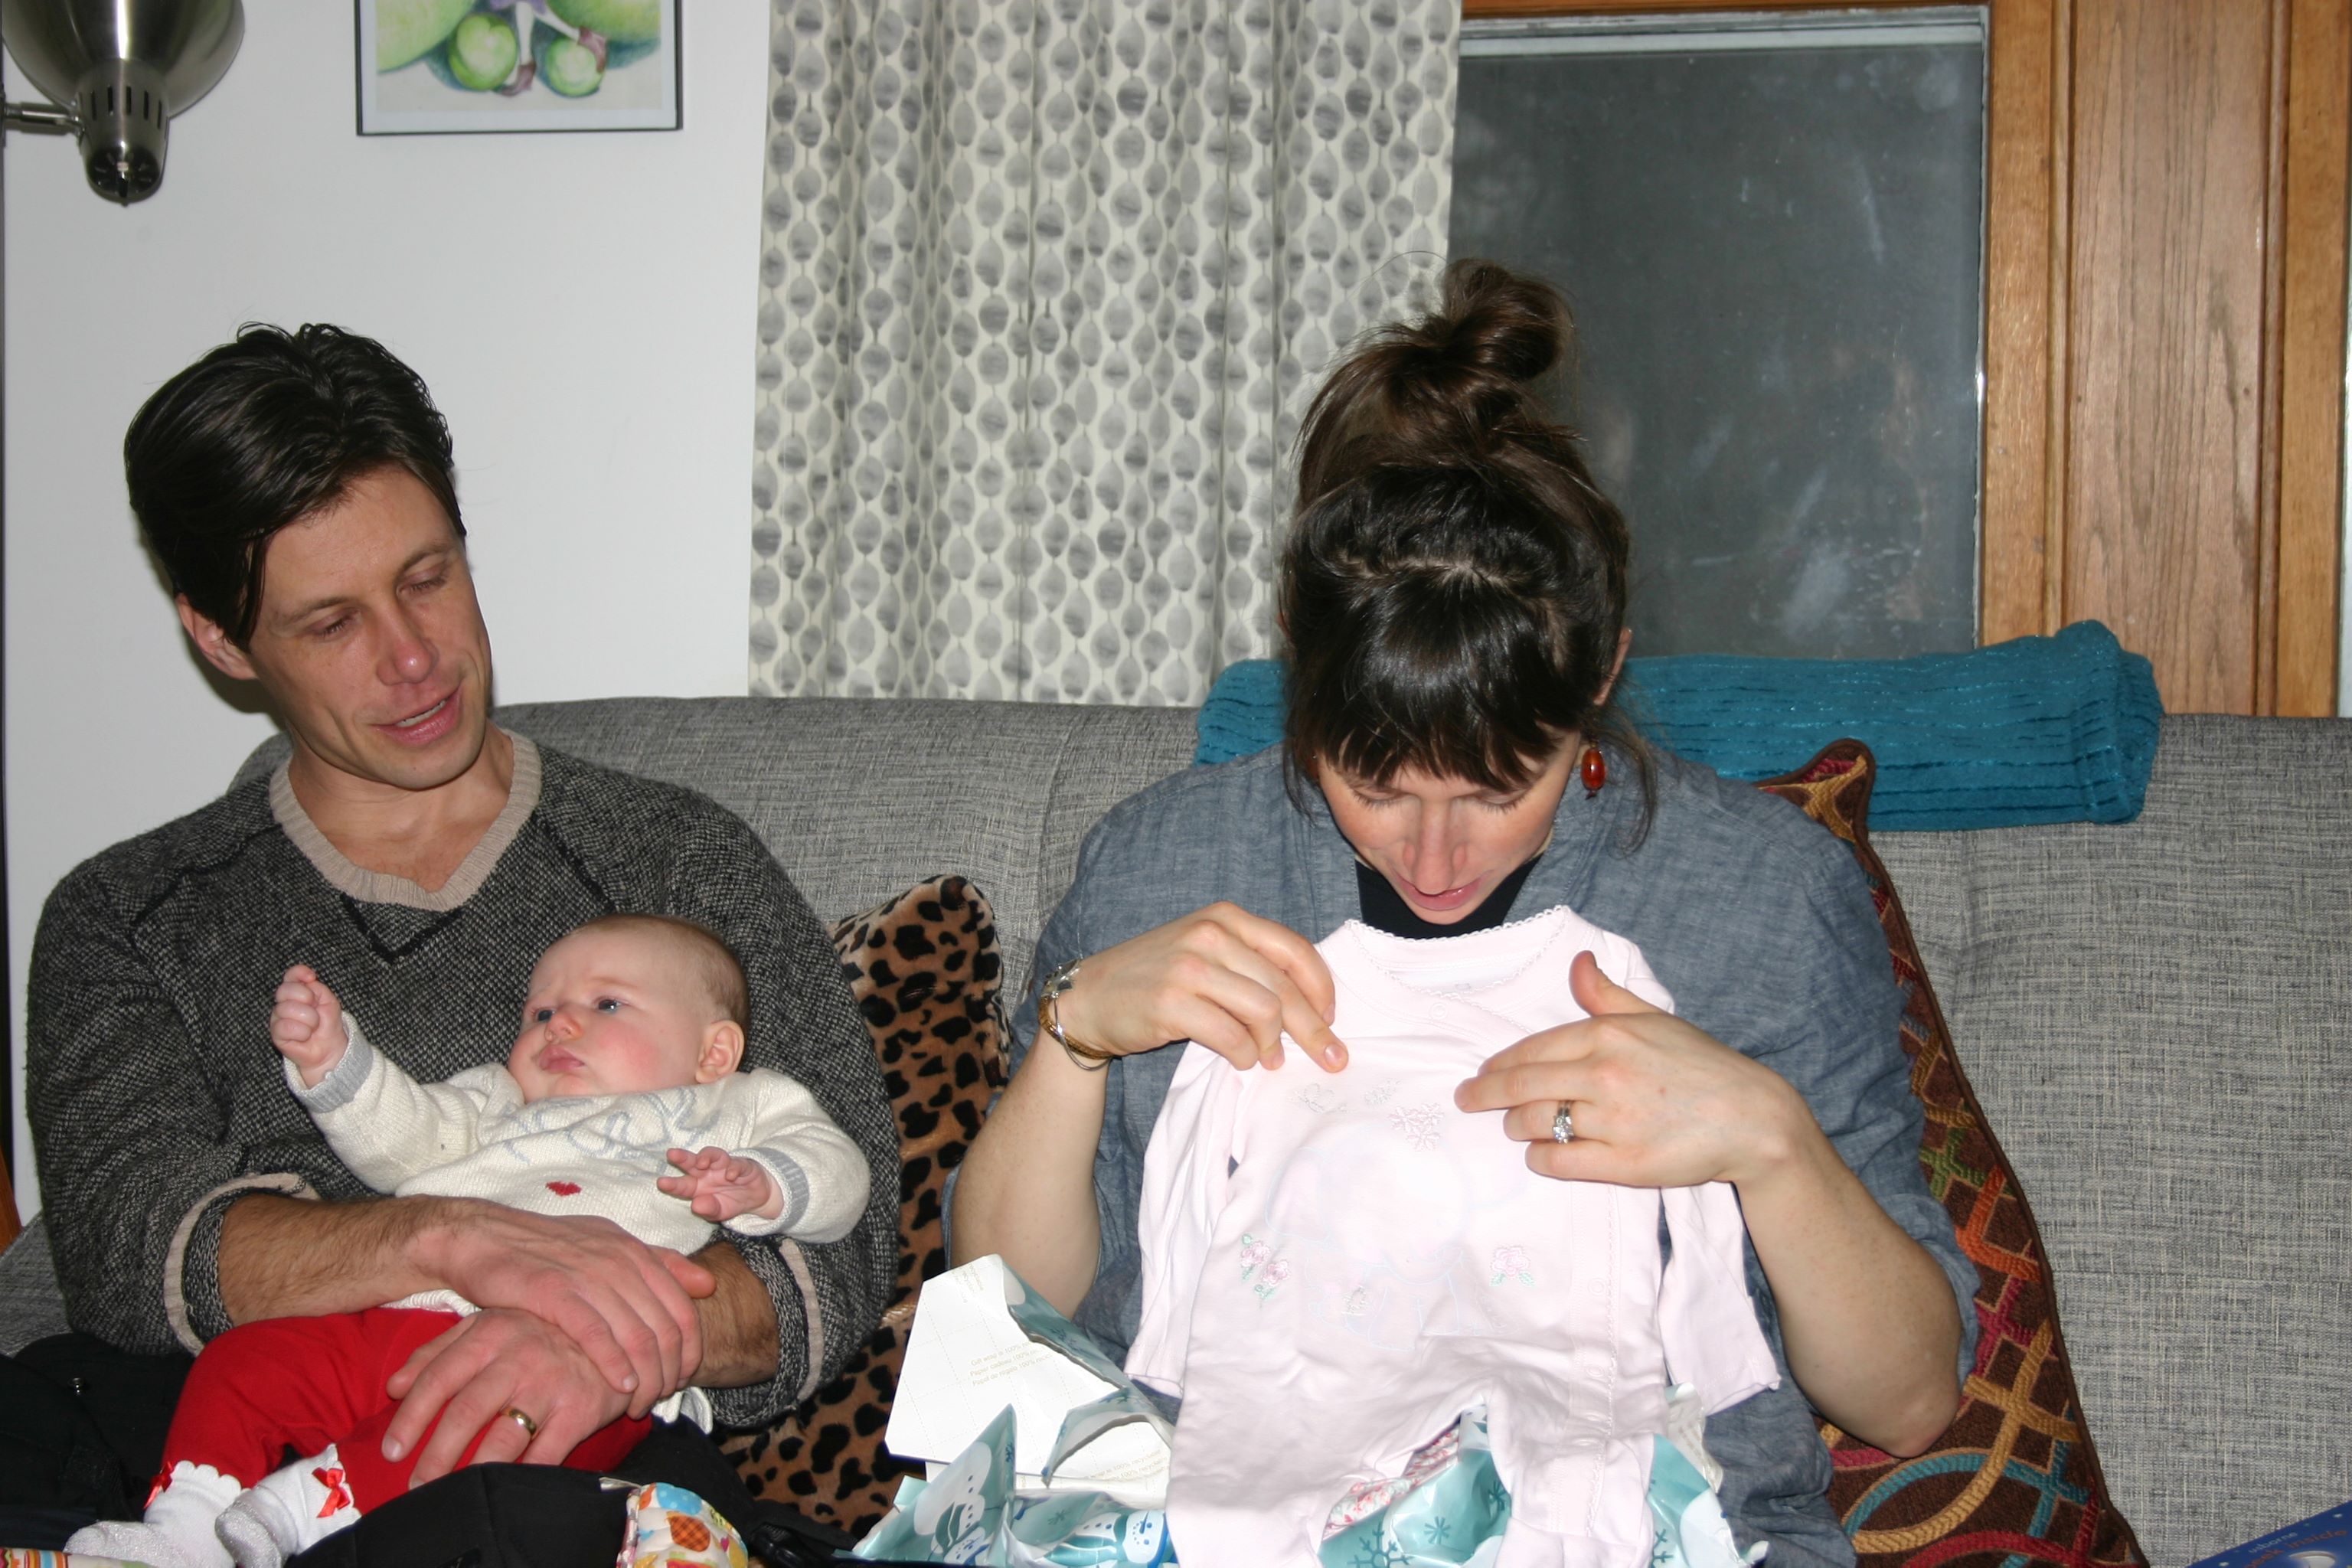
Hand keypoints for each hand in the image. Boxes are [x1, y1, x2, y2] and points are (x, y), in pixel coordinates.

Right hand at [271, 965, 346, 1088]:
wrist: (329, 1047)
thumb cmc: (328, 1023)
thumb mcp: (328, 1001)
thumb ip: (317, 988)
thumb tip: (307, 979)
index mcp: (297, 991)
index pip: (291, 975)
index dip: (298, 973)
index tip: (311, 977)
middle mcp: (284, 1002)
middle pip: (285, 989)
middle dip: (306, 998)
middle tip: (315, 1009)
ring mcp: (278, 1017)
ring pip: (287, 1009)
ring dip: (308, 1019)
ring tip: (313, 1026)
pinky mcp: (276, 1034)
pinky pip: (285, 1026)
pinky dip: (302, 1032)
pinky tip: (305, 1036)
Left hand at [382, 1307, 631, 1484]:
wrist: (614, 1333)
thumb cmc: (540, 1332)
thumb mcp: (489, 1326)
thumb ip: (438, 1352)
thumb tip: (393, 1386)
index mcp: (491, 1332)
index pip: (439, 1378)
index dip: (411, 1417)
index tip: (392, 1449)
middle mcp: (520, 1356)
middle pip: (465, 1412)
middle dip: (435, 1455)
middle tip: (416, 1485)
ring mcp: (551, 1382)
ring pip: (502, 1437)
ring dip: (472, 1471)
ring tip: (451, 1492)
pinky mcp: (581, 1408)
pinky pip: (546, 1452)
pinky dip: (522, 1474)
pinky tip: (502, 1488)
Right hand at [423, 1201, 713, 1416]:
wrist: (483, 1237)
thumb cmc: (547, 1248)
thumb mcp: (608, 1244)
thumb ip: (658, 1263)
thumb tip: (707, 1285)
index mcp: (635, 1251)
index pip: (683, 1308)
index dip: (689, 1350)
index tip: (681, 1378)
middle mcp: (619, 1261)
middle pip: (665, 1329)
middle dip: (668, 1372)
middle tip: (660, 1399)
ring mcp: (588, 1276)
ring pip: (637, 1336)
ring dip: (645, 1378)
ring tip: (639, 1404)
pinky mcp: (554, 1292)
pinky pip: (597, 1335)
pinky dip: (614, 1365)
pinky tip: (620, 1388)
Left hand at [658, 1146, 778, 1222]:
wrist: (755, 1197)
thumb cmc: (730, 1201)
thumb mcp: (719, 1212)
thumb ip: (708, 1210)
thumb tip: (696, 1205)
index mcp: (698, 1186)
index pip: (683, 1184)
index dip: (672, 1183)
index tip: (661, 1183)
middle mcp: (708, 1172)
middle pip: (693, 1162)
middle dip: (683, 1158)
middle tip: (672, 1154)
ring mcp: (724, 1166)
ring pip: (713, 1155)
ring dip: (707, 1156)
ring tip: (702, 1163)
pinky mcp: (742, 1164)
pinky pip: (737, 1163)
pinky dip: (733, 1168)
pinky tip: (731, 1175)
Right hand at [1051, 902, 1347, 1073]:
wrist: (1089, 997)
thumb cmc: (1154, 977)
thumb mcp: (1203, 951)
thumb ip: (1249, 962)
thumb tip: (1308, 1002)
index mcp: (1225, 918)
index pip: (1293, 949)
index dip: (1321, 987)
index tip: (1331, 1017)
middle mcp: (1210, 935)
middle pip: (1283, 986)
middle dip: (1313, 1028)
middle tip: (1331, 1057)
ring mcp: (1189, 967)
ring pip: (1263, 1010)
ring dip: (1274, 1044)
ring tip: (1269, 1059)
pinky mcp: (1172, 1003)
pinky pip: (1231, 1036)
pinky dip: (1246, 1055)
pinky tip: (1243, 1060)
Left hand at [1452, 950, 1811, 1187]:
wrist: (1753, 1118)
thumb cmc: (1705, 1066)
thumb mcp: (1656, 1019)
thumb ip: (1608, 996)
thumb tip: (1576, 963)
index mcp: (1607, 1034)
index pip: (1531, 1050)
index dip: (1498, 1066)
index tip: (1481, 1075)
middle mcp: (1603, 1074)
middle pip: (1521, 1087)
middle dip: (1485, 1096)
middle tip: (1469, 1101)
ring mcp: (1611, 1120)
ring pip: (1535, 1124)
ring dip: (1516, 1127)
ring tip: (1515, 1128)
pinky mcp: (1621, 1163)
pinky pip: (1559, 1161)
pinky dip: (1540, 1158)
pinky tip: (1539, 1154)